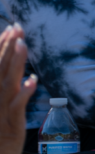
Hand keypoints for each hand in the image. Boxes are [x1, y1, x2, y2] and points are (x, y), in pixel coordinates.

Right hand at [0, 24, 36, 153]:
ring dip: (16, 64)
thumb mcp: (2, 109)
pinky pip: (17, 108)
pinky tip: (32, 81)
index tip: (12, 28)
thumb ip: (7, 88)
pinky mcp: (10, 126)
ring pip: (8, 84)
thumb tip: (25, 76)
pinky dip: (24, 94)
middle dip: (9, 48)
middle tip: (18, 28)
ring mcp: (0, 111)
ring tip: (23, 45)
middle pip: (0, 70)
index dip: (2, 46)